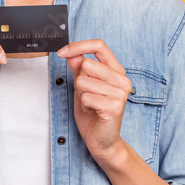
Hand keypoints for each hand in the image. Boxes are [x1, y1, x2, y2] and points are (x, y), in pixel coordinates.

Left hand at [57, 39, 132, 162]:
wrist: (101, 139)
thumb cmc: (93, 112)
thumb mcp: (82, 85)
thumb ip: (78, 67)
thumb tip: (71, 50)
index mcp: (116, 70)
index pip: (99, 45)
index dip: (78, 46)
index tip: (61, 52)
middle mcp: (123, 79)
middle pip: (87, 64)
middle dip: (79, 80)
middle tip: (88, 95)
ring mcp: (120, 93)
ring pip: (83, 80)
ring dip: (81, 94)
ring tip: (91, 104)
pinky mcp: (115, 106)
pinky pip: (86, 97)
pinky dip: (84, 104)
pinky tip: (93, 111)